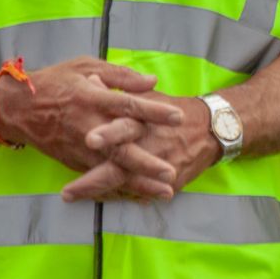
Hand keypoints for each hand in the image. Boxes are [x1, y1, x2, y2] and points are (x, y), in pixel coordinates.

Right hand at [0, 57, 186, 183]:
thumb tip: (152, 82)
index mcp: (91, 98)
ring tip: (165, 191)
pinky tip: (142, 195)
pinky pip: (99, 177)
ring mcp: (79, 148)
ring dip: (138, 181)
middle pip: (120, 147)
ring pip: (112, 169)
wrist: (17, 108)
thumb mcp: (86, 66)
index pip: (127, 106)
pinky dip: (120, 187)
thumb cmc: (55, 81)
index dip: (153, 111)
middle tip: (170, 171)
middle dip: (146, 161)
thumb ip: (120, 76)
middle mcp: (86, 126)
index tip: (178, 117)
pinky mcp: (73, 161)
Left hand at [67, 94, 217, 202]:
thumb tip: (92, 80)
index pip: (127, 126)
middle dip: (96, 179)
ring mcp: (160, 167)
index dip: (109, 133)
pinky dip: (119, 196)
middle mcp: (152, 145)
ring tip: (71, 196)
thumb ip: (120, 90)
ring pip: (126, 185)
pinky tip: (96, 198)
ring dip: (99, 193)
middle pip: (123, 164)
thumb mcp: (148, 96)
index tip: (88, 140)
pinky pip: (139, 193)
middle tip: (69, 191)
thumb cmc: (171, 110)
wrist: (210, 130)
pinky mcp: (168, 184)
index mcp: (146, 120)